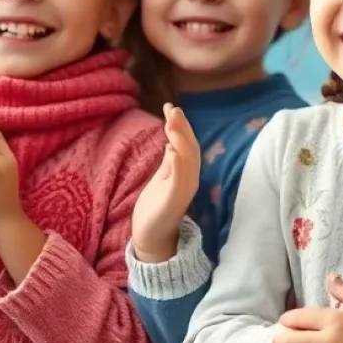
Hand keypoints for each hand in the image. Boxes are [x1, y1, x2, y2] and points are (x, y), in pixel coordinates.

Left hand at [131, 104, 200, 262]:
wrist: (151, 236)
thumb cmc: (157, 205)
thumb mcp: (163, 176)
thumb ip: (170, 160)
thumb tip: (173, 140)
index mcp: (186, 172)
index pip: (187, 144)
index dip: (181, 125)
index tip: (170, 106)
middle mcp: (189, 179)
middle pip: (191, 148)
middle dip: (183, 128)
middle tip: (173, 109)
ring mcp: (183, 190)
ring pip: (188, 160)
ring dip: (181, 140)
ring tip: (172, 122)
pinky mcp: (174, 201)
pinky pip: (179, 180)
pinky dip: (178, 164)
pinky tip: (172, 150)